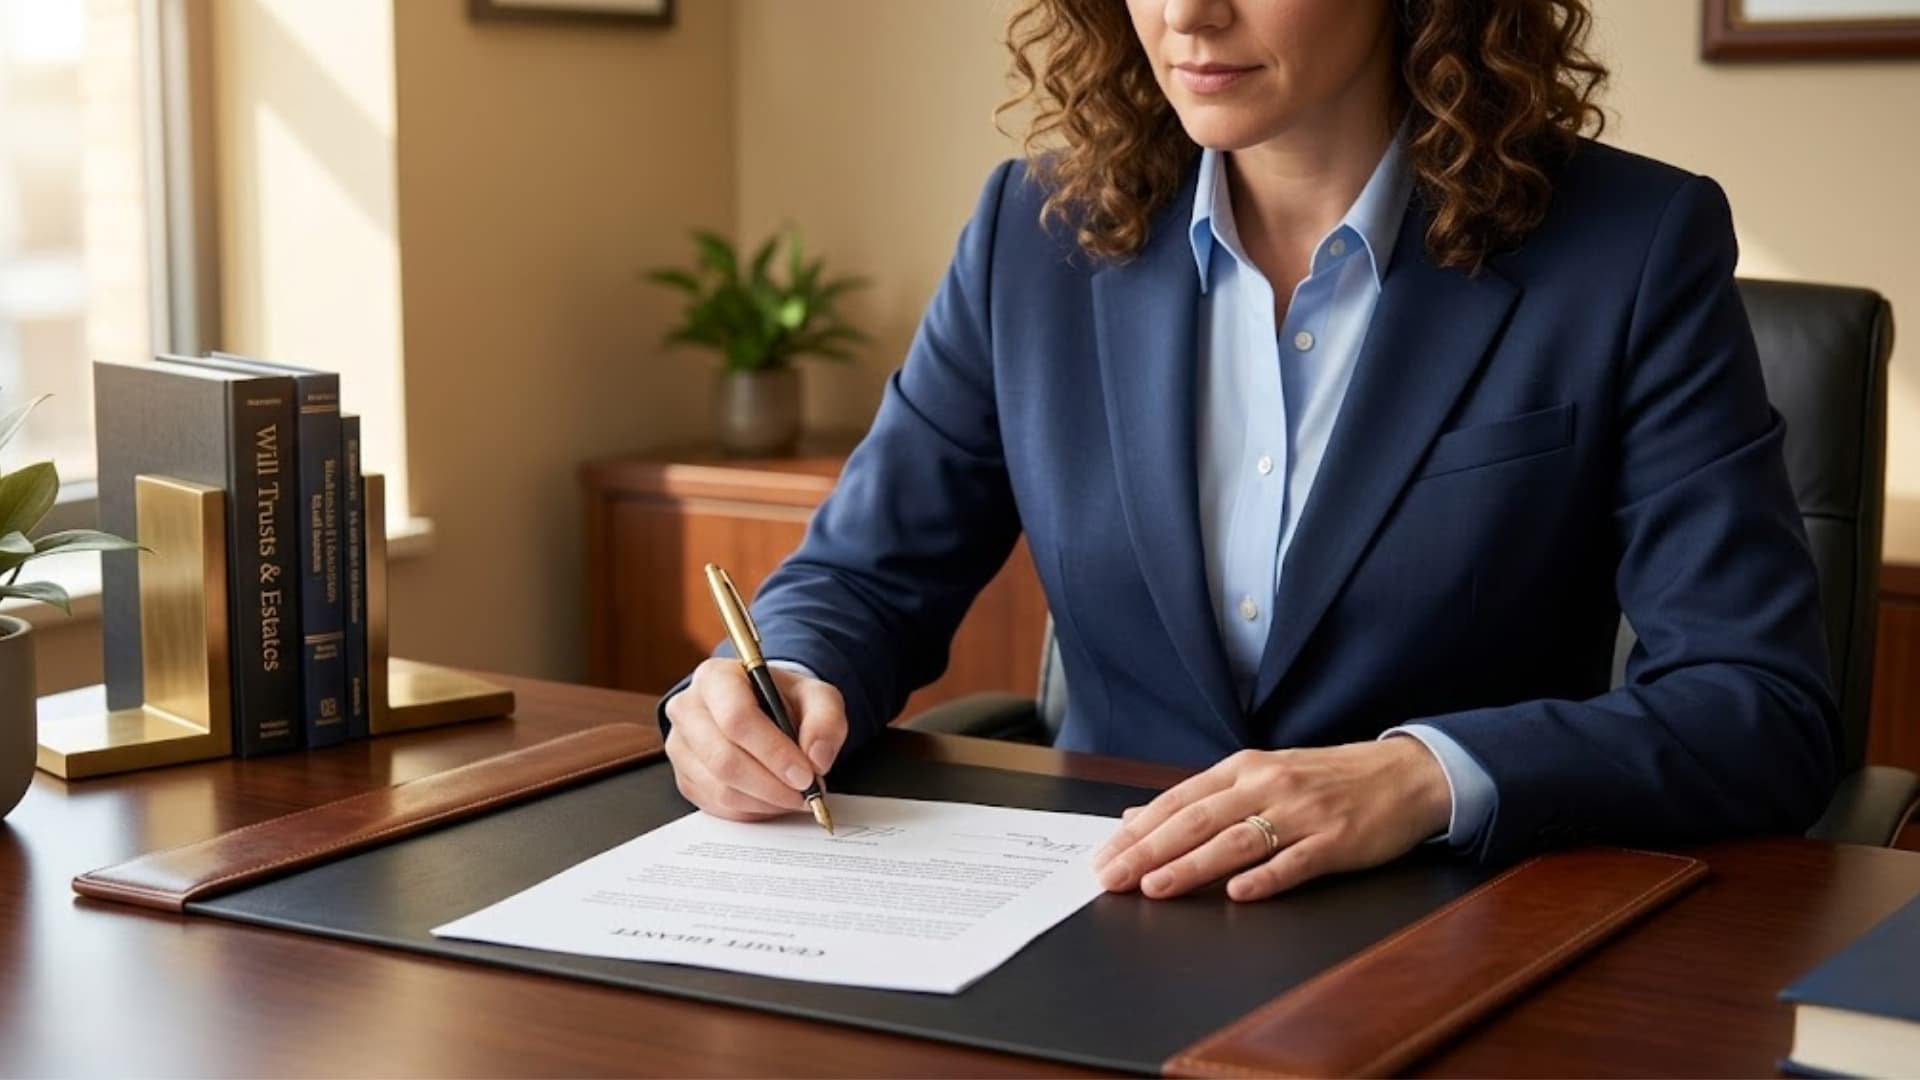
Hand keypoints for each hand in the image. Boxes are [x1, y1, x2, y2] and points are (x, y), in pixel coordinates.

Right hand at [662, 658, 847, 821]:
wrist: (762, 709)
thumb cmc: (782, 700)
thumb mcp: (816, 697)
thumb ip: (826, 720)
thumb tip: (817, 759)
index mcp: (716, 677)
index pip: (737, 718)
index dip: (773, 752)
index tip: (804, 774)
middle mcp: (688, 709)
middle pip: (723, 759)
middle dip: (771, 785)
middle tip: (805, 793)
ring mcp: (681, 746)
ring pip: (720, 788)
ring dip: (765, 801)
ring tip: (794, 796)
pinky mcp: (684, 777)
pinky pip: (716, 806)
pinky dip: (752, 810)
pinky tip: (773, 799)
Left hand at [1089, 738, 1451, 901]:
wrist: (1404, 774)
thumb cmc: (1326, 780)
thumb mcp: (1259, 777)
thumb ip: (1200, 799)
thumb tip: (1137, 817)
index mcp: (1243, 769)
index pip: (1178, 800)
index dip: (1137, 830)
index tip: (1104, 856)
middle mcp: (1267, 785)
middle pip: (1197, 820)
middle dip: (1148, 850)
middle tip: (1112, 878)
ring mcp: (1302, 813)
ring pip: (1236, 840)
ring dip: (1192, 866)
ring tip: (1156, 887)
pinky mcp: (1337, 840)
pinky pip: (1296, 861)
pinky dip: (1266, 877)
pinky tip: (1239, 894)